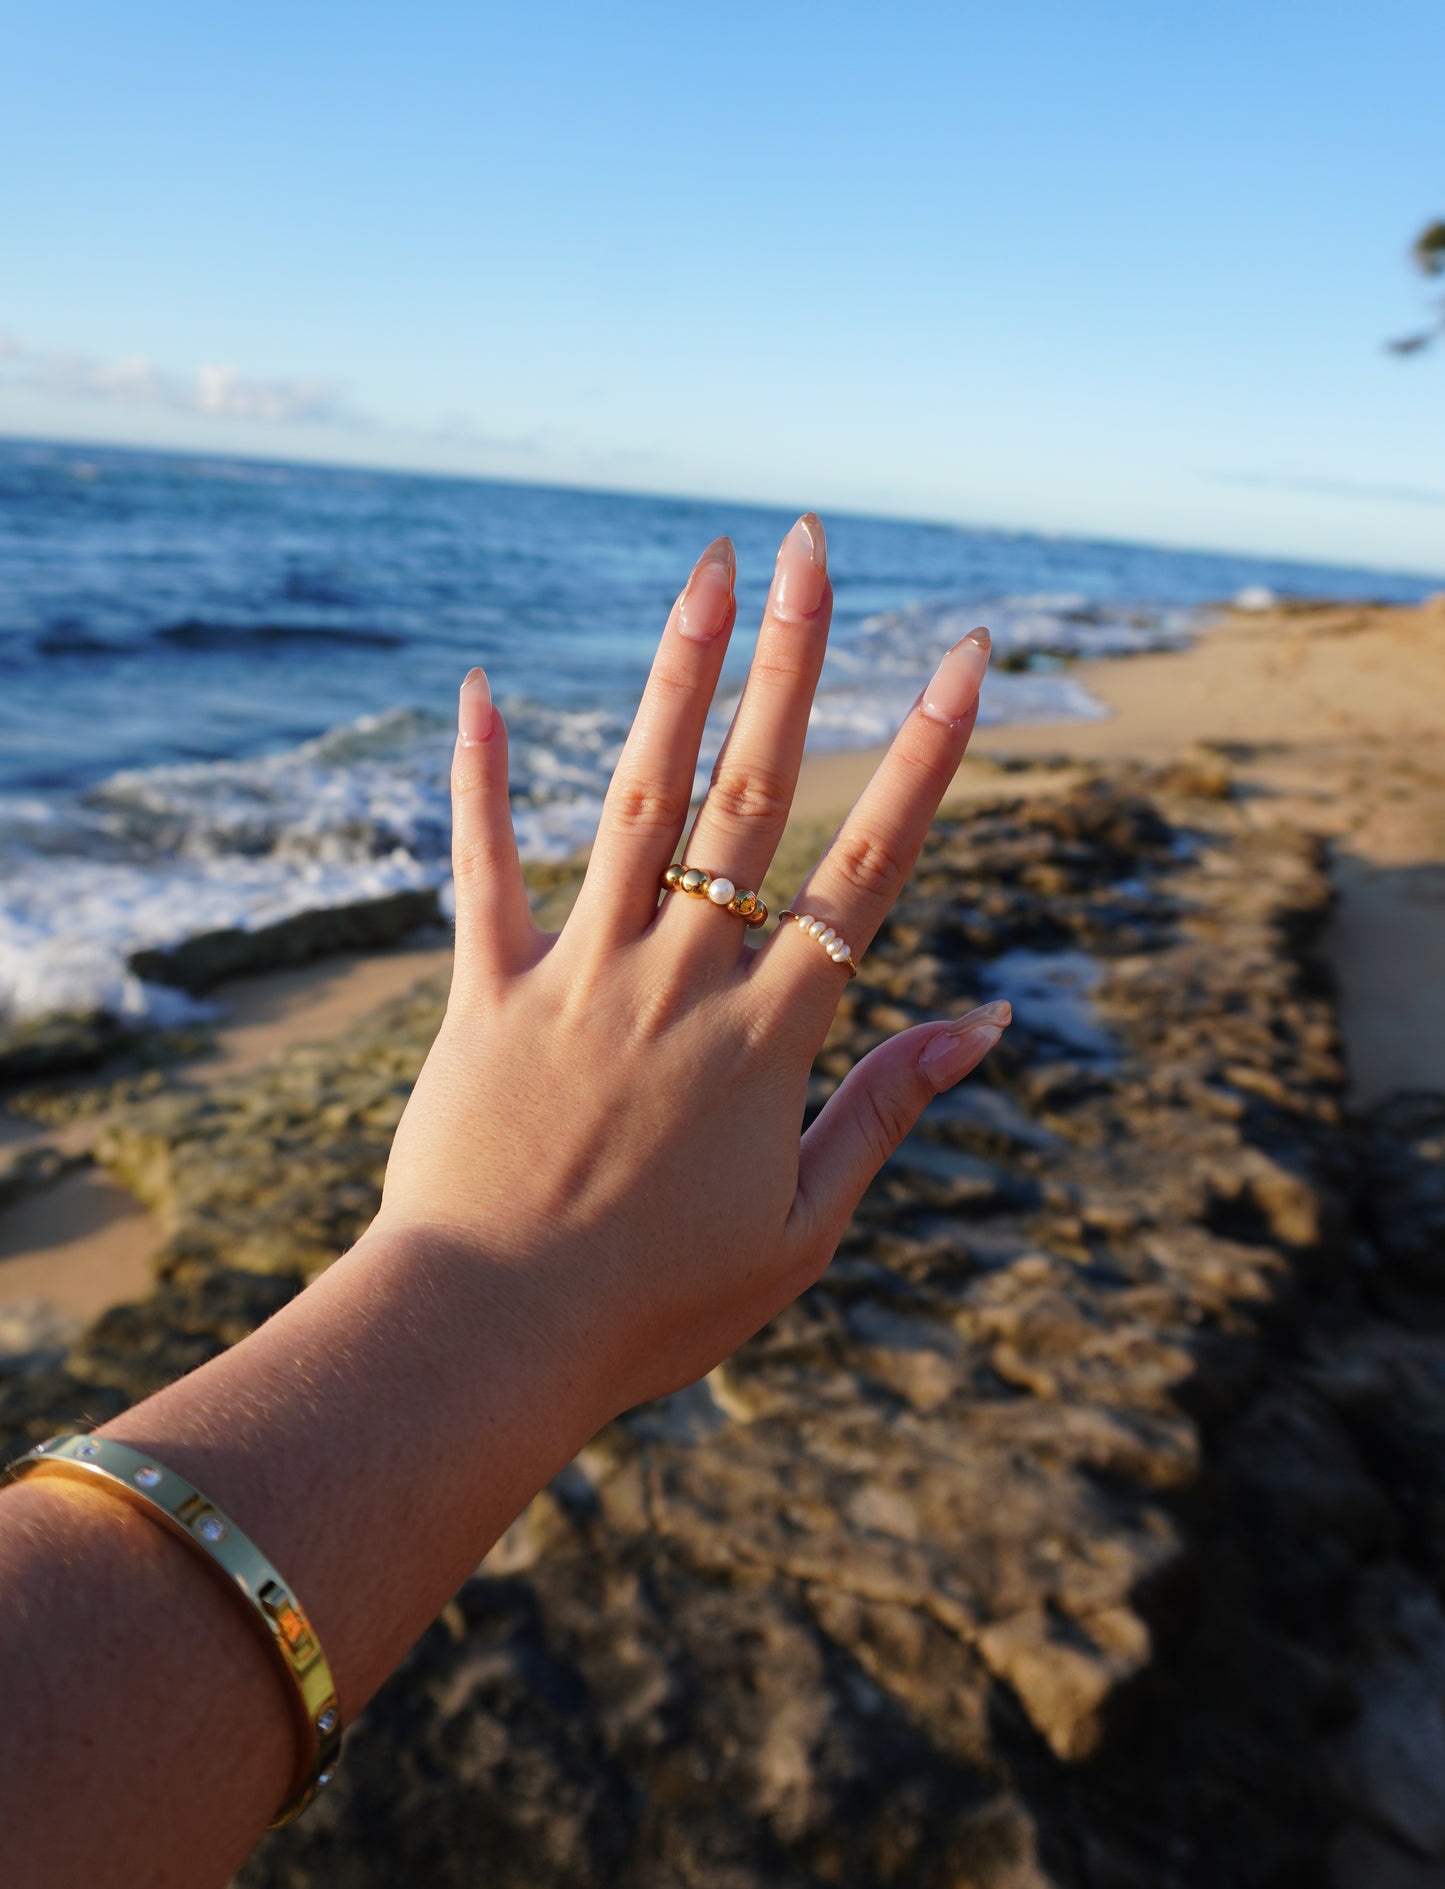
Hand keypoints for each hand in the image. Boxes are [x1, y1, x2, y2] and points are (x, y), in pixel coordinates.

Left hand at [379, 514, 1007, 1421]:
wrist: (487, 1344)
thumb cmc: (653, 1307)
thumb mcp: (801, 1231)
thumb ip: (886, 1110)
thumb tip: (986, 1021)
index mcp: (771, 1036)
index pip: (868, 868)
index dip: (924, 754)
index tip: (964, 655)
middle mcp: (683, 978)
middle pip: (754, 793)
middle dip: (793, 659)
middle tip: (815, 544)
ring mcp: (580, 973)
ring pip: (635, 797)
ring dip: (674, 677)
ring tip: (706, 571)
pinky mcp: (485, 990)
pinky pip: (482, 865)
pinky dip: (478, 778)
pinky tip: (474, 687)